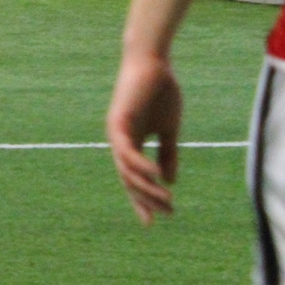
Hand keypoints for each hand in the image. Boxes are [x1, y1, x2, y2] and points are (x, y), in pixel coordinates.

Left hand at [106, 50, 182, 223]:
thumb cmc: (160, 92)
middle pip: (128, 179)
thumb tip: (168, 180)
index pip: (133, 178)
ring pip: (127, 170)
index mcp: (130, 143)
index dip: (141, 199)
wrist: (154, 63)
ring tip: (166, 200)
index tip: (154, 221)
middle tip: (167, 214)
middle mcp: (119, 141)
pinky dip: (140, 165)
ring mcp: (116, 132)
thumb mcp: (168, 129)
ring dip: (146, 187)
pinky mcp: (118, 122)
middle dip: (146, 199)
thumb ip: (167, 153)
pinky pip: (126, 151)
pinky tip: (155, 177)